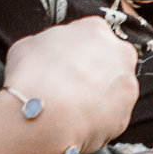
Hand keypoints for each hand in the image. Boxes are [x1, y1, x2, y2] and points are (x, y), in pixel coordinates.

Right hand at [2, 16, 138, 153]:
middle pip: (108, 60)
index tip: (63, 64)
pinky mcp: (125, 115)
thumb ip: (45, 44)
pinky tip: (76, 124)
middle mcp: (119, 53)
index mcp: (96, 29)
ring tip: (70, 109)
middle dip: (93, 72)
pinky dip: (96, 120)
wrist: (44, 117)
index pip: (90, 35)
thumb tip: (45, 54)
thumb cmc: (31, 76)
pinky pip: (110, 117)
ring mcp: (126, 86)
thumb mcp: (26, 45)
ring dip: (97, 97)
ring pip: (113, 90)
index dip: (74, 52)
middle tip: (69, 86)